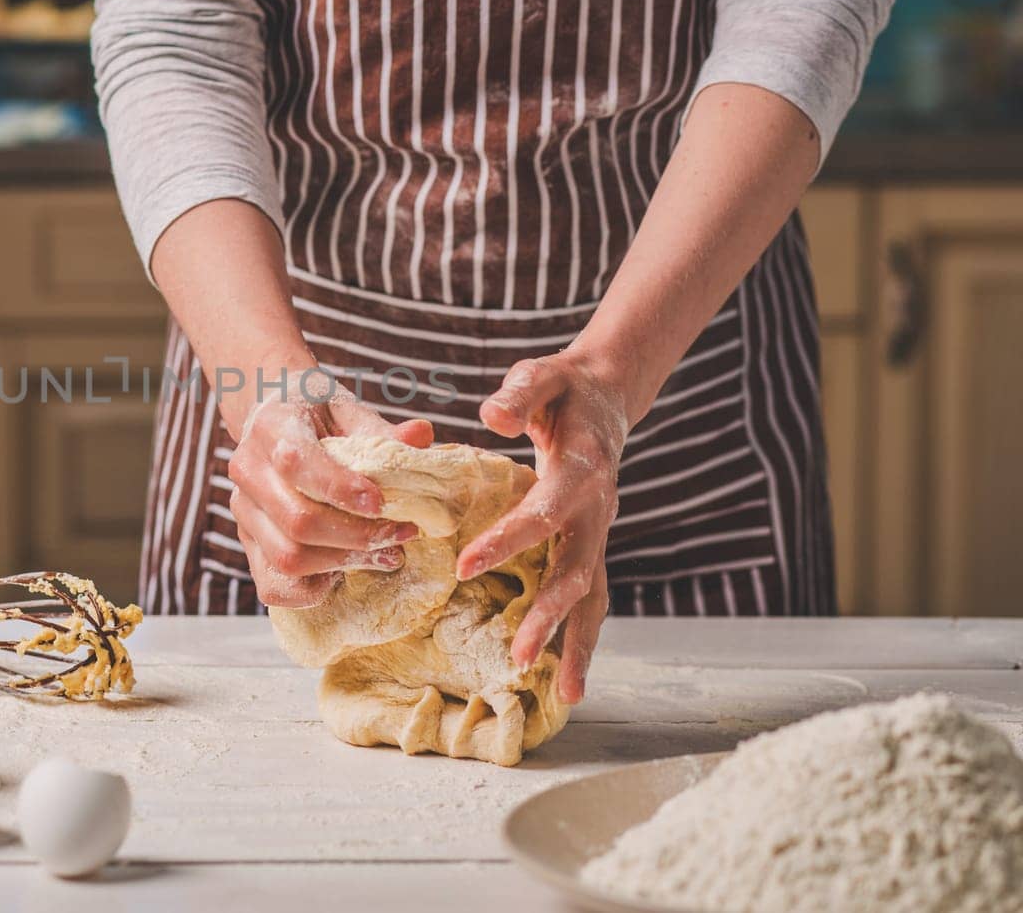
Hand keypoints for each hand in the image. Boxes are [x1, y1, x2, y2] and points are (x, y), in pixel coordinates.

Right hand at [228, 370, 434, 607]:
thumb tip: (421, 436)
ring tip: (385, 554)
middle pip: (297, 521)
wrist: (274, 418)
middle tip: (402, 534)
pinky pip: (273, 585)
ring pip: (287, 557)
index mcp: (270, 426)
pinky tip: (344, 571)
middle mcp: (248, 470)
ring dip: (343, 562)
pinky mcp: (247, 541)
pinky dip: (313, 589)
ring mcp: (243, 510)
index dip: (340, 489)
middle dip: (356, 536)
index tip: (381, 503)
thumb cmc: (316, 413)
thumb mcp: (348, 409)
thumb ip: (381, 430)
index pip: (296, 462)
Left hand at [458, 351, 627, 703]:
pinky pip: (589, 598)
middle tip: (517, 654)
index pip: (543, 513)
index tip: (465, 565)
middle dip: (549, 616)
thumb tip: (490, 417)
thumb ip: (519, 393)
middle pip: (577, 572)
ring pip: (594, 597)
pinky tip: (565, 679)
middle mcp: (597, 511)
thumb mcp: (541, 377)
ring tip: (566, 694)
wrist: (605, 399)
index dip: (508, 540)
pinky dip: (580, 638)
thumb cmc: (562, 390)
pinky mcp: (592, 548)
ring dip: (578, 644)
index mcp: (582, 471)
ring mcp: (599, 535)